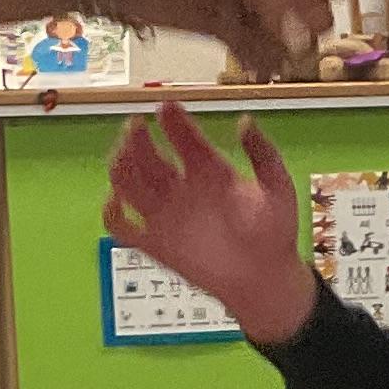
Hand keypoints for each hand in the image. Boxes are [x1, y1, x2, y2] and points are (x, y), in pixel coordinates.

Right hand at [102, 100, 318, 349]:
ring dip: (120, 165)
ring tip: (122, 154)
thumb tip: (245, 121)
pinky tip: (116, 200)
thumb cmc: (274, 233)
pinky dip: (111, 212)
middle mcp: (183, 187)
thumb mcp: (278, 188)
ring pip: (128, 183)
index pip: (183, 137)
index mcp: (209, 169)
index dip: (172, 121)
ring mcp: (167, 215)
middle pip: (147, 155)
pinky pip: (121, 225)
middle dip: (136, 138)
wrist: (266, 280)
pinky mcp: (155, 243)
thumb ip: (263, 154)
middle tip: (135, 126)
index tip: (167, 108)